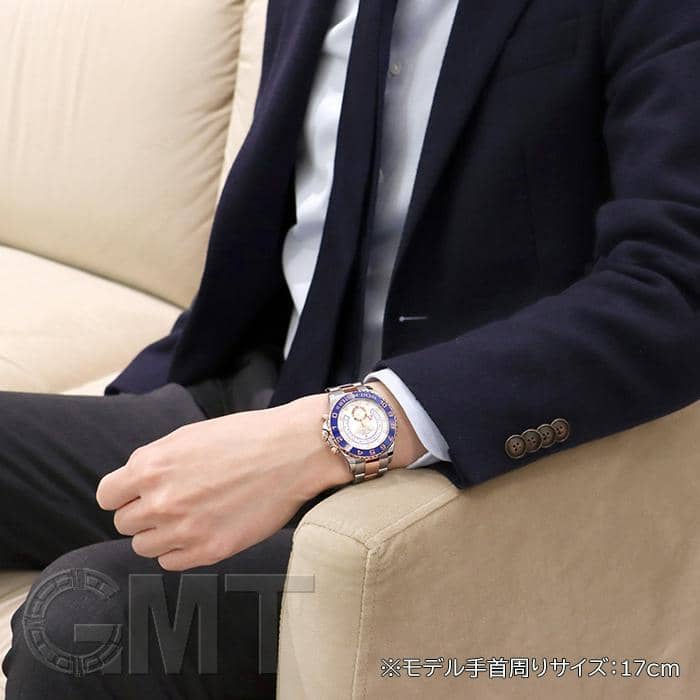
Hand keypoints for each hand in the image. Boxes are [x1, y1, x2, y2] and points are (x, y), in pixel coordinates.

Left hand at [95, 393, 350, 570]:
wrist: (293, 452)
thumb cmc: (245, 437)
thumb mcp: (188, 436)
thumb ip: (154, 463)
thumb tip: (134, 486)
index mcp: (151, 467)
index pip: (107, 496)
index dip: (123, 494)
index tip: (139, 494)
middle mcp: (161, 501)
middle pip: (124, 524)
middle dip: (143, 513)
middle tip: (174, 502)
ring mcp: (185, 529)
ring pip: (144, 547)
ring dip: (160, 534)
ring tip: (190, 517)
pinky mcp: (210, 550)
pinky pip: (171, 563)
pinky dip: (180, 550)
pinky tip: (202, 531)